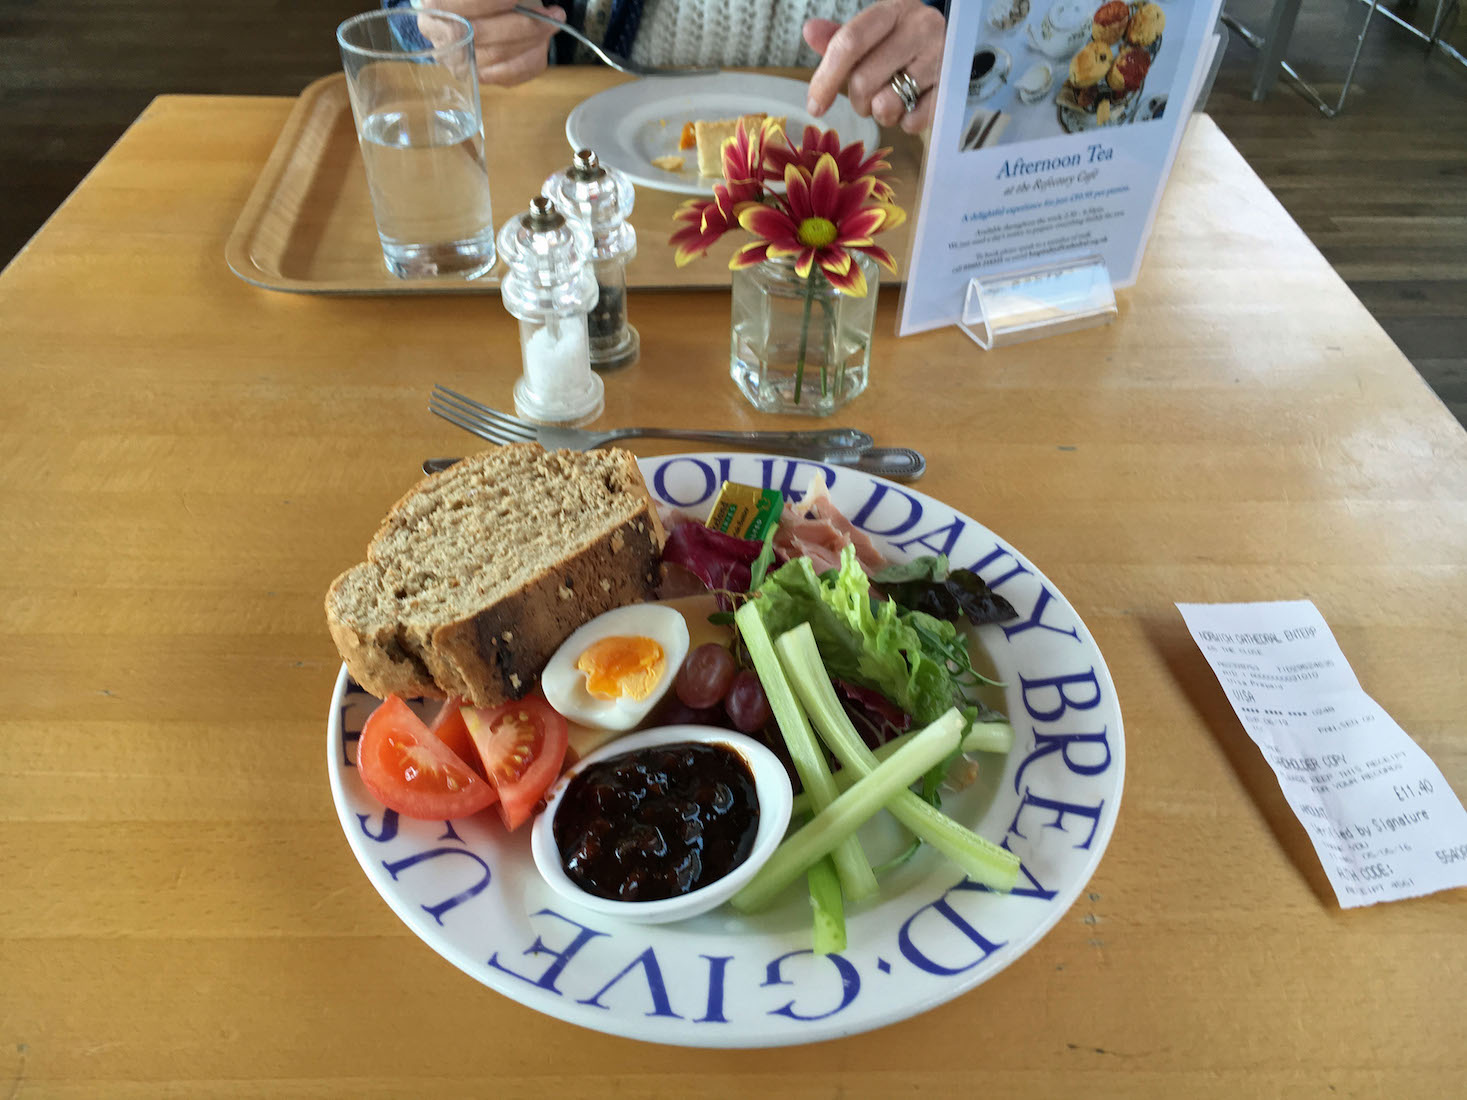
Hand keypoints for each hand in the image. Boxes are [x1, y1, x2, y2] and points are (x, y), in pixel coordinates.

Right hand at [418, 0, 564, 85]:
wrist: (472, 15)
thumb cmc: (481, 3)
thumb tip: (524, 1)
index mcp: (437, 9)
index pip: (466, 6)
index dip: (495, 2)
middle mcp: (443, 39)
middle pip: (483, 35)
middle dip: (525, 24)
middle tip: (553, 14)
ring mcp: (461, 63)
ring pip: (499, 58)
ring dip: (533, 42)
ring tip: (551, 24)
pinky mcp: (480, 78)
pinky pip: (509, 76)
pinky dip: (531, 60)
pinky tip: (541, 45)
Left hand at [803, 0, 944, 133]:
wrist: (953, 50)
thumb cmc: (902, 44)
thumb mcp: (873, 35)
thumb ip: (839, 38)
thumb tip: (810, 31)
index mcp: (894, 10)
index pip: (850, 42)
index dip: (826, 78)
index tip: (815, 105)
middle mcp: (921, 27)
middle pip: (863, 80)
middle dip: (857, 100)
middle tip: (867, 99)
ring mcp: (940, 57)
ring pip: (886, 104)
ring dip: (880, 113)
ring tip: (890, 101)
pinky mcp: (952, 87)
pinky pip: (913, 121)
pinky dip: (905, 123)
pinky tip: (911, 107)